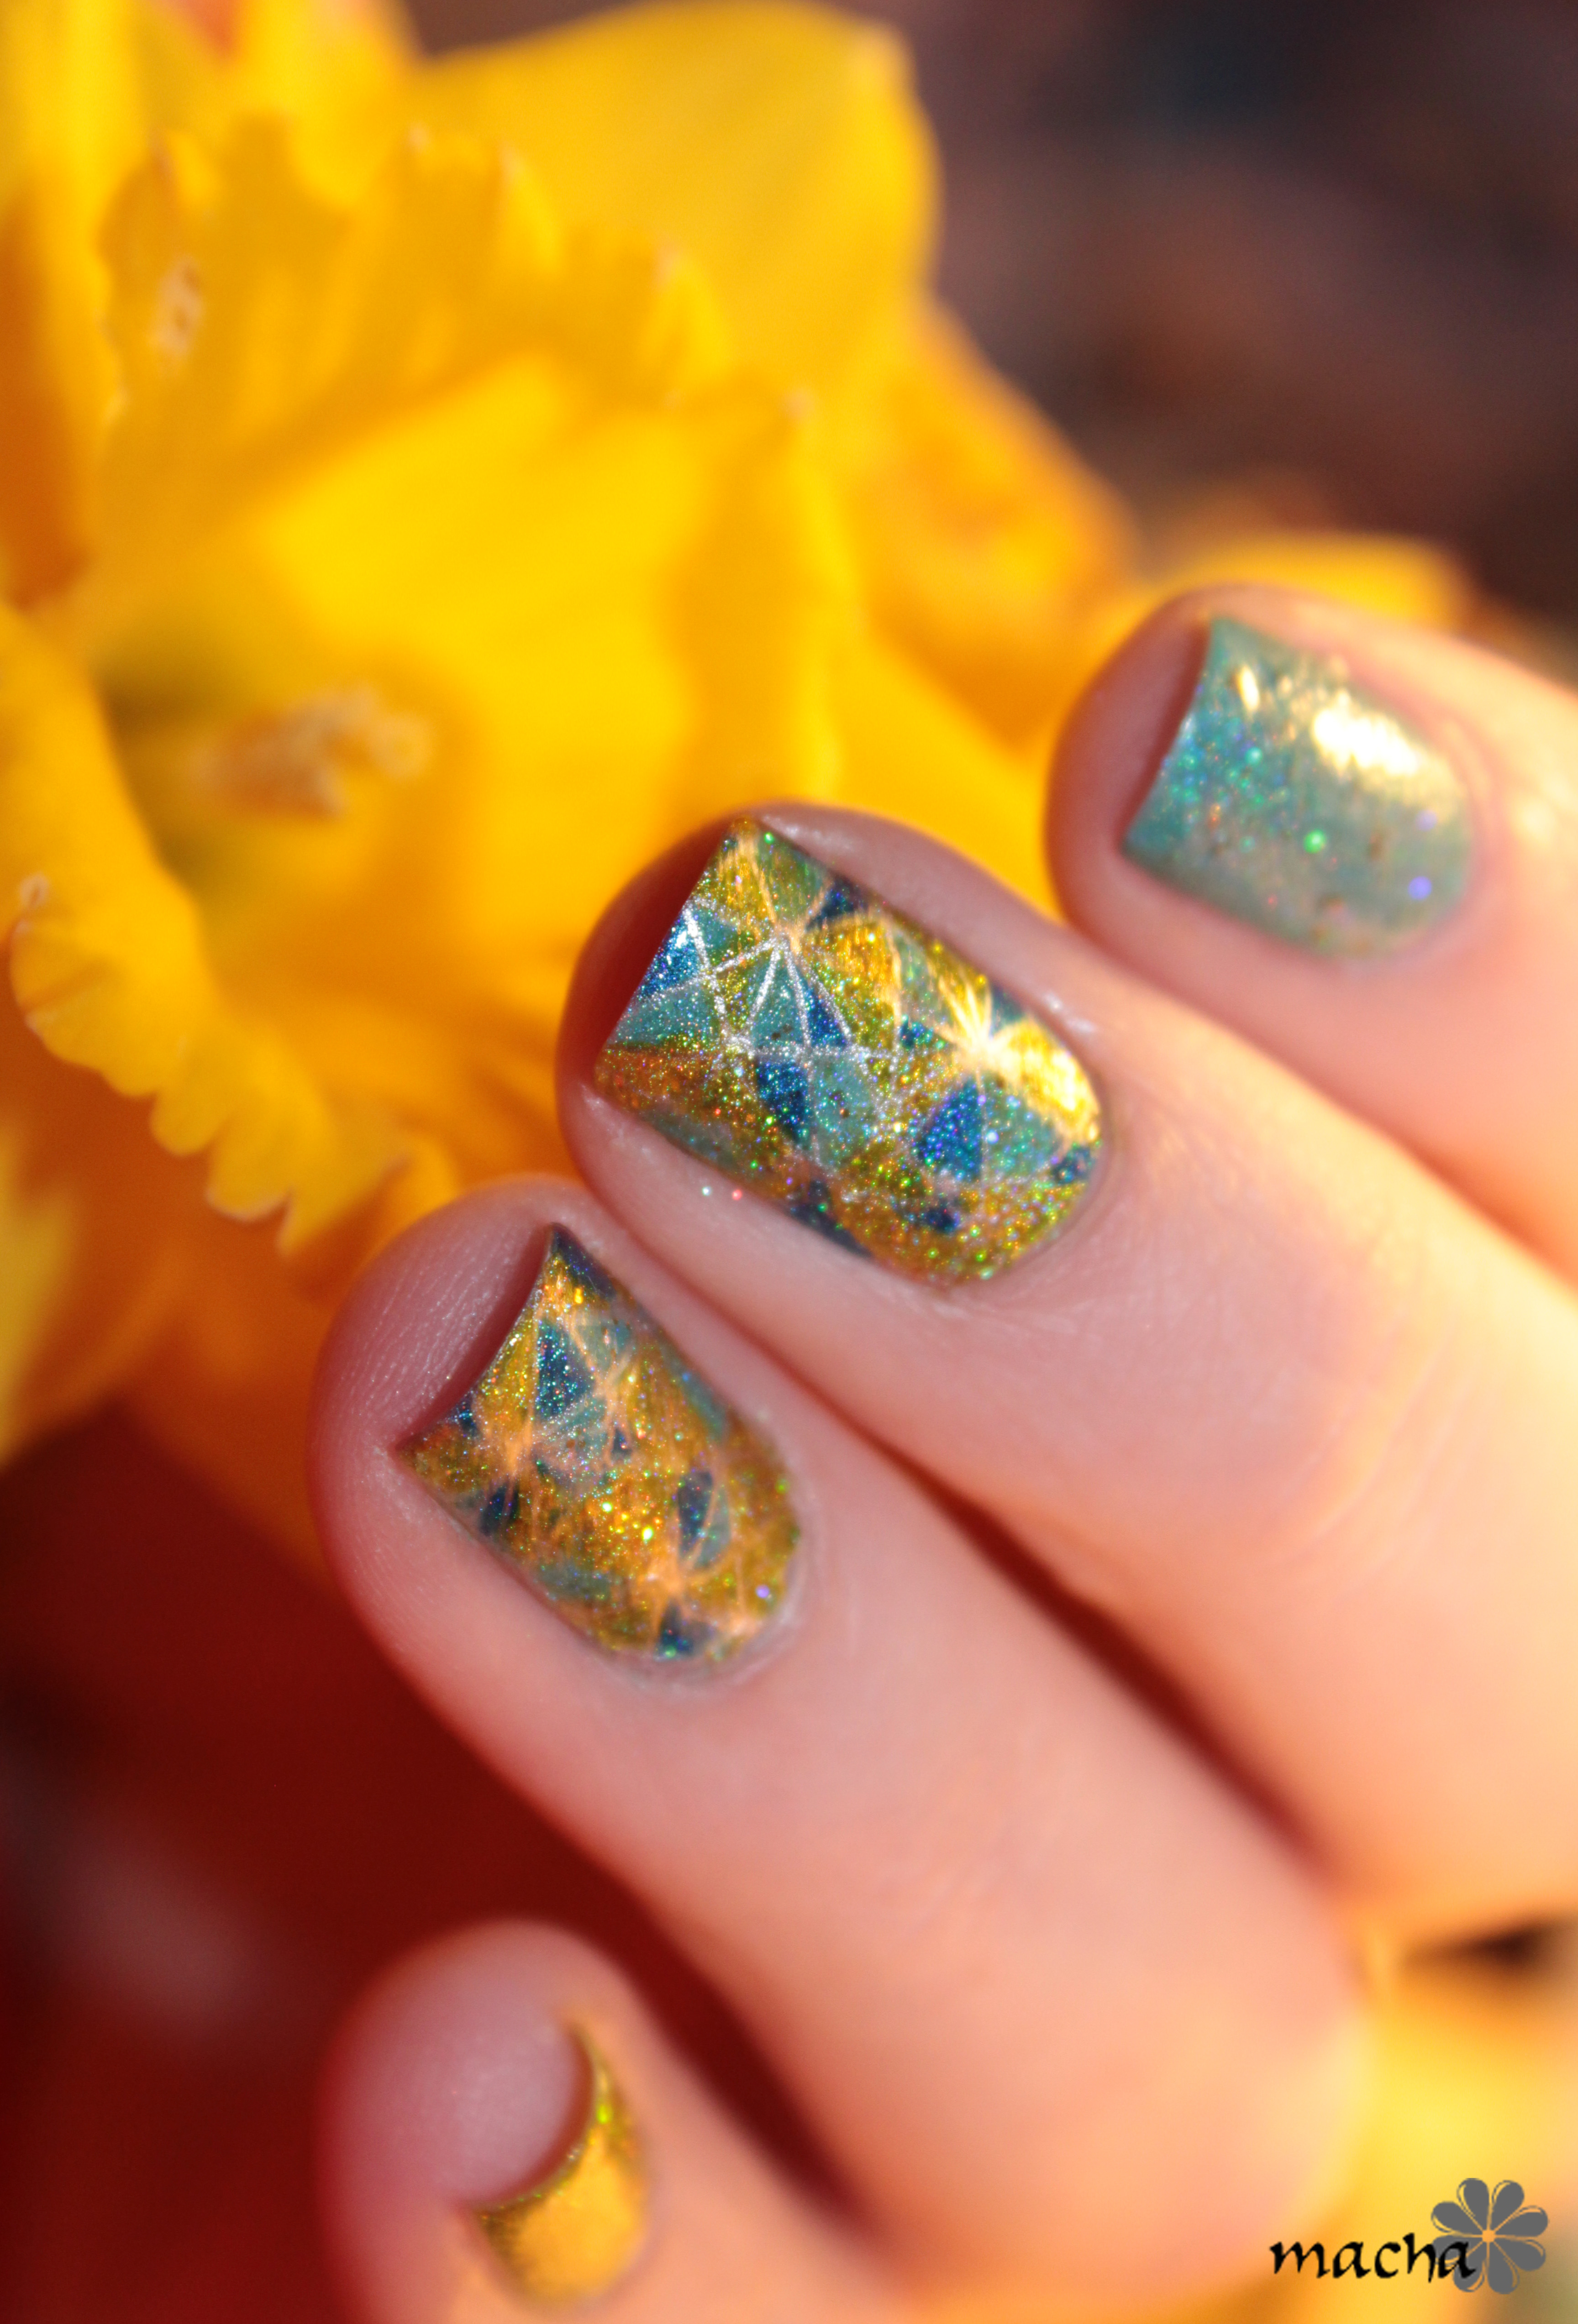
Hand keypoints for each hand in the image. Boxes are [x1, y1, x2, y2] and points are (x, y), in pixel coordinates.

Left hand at [304, 588, 1577, 2317]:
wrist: (275, 1654)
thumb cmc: (530, 1268)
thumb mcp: (616, 1063)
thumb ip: (832, 967)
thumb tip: (876, 831)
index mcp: (1393, 1367)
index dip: (1493, 961)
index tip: (1161, 719)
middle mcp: (1337, 1775)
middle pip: (1507, 1654)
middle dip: (1160, 1300)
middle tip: (711, 999)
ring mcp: (1103, 2086)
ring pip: (1178, 2053)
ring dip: (833, 1707)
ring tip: (462, 1377)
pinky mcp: (823, 2301)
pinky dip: (662, 2274)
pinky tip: (461, 2046)